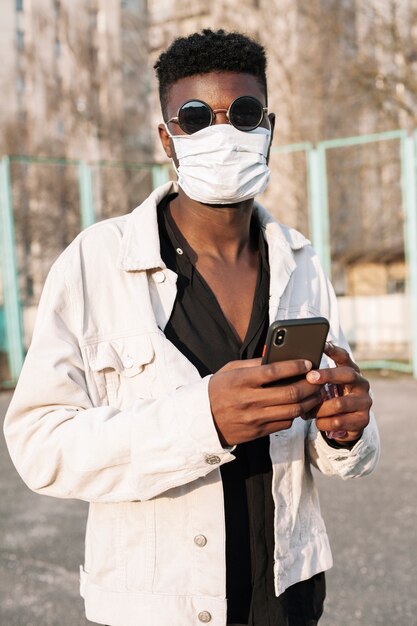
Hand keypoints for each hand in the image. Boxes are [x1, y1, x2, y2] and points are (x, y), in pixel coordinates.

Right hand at [208, 358, 323, 445]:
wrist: (202, 420)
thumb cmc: (218, 390)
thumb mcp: (230, 370)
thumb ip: (254, 364)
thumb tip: (279, 356)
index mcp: (240, 380)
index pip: (273, 372)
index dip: (294, 366)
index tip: (308, 363)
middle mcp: (248, 400)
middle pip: (289, 393)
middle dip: (310, 385)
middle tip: (318, 379)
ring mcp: (254, 418)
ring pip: (292, 410)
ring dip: (309, 401)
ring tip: (316, 393)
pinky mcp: (258, 432)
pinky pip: (285, 423)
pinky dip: (297, 414)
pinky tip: (301, 406)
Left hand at [306, 342, 371, 444]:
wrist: (347, 425)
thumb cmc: (330, 400)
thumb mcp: (325, 387)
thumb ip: (314, 379)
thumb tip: (291, 372)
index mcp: (351, 371)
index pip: (344, 356)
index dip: (334, 350)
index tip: (322, 344)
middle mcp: (361, 383)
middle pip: (346, 374)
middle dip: (327, 375)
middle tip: (310, 377)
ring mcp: (364, 402)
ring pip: (338, 403)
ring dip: (319, 408)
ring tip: (308, 411)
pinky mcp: (363, 420)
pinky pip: (338, 422)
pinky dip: (323, 423)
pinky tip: (318, 421)